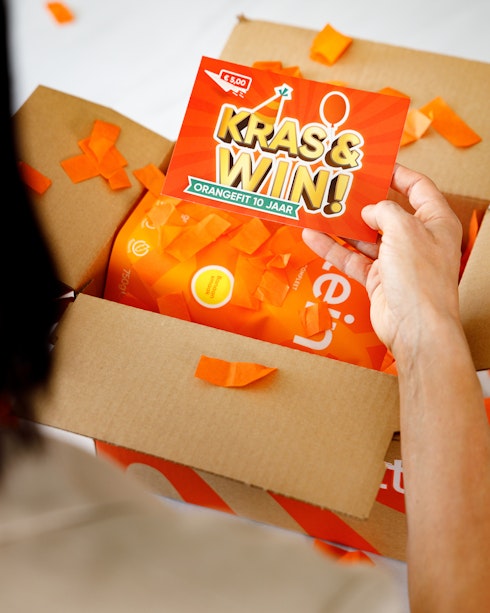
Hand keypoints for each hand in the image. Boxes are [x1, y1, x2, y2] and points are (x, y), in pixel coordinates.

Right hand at [302, 164, 462, 360]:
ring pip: (365, 237)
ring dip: (342, 226)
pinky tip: (313, 237)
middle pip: (387, 213)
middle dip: (363, 201)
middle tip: (340, 186)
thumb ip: (384, 211)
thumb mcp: (404, 230)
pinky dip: (333, 249)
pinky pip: (352, 259)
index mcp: (435, 222)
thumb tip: (369, 210)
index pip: (419, 188)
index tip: (375, 165)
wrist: (415, 327)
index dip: (398, 173)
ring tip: (319, 209)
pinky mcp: (377, 279)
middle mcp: (417, 239)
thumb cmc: (419, 276)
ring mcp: (396, 261)